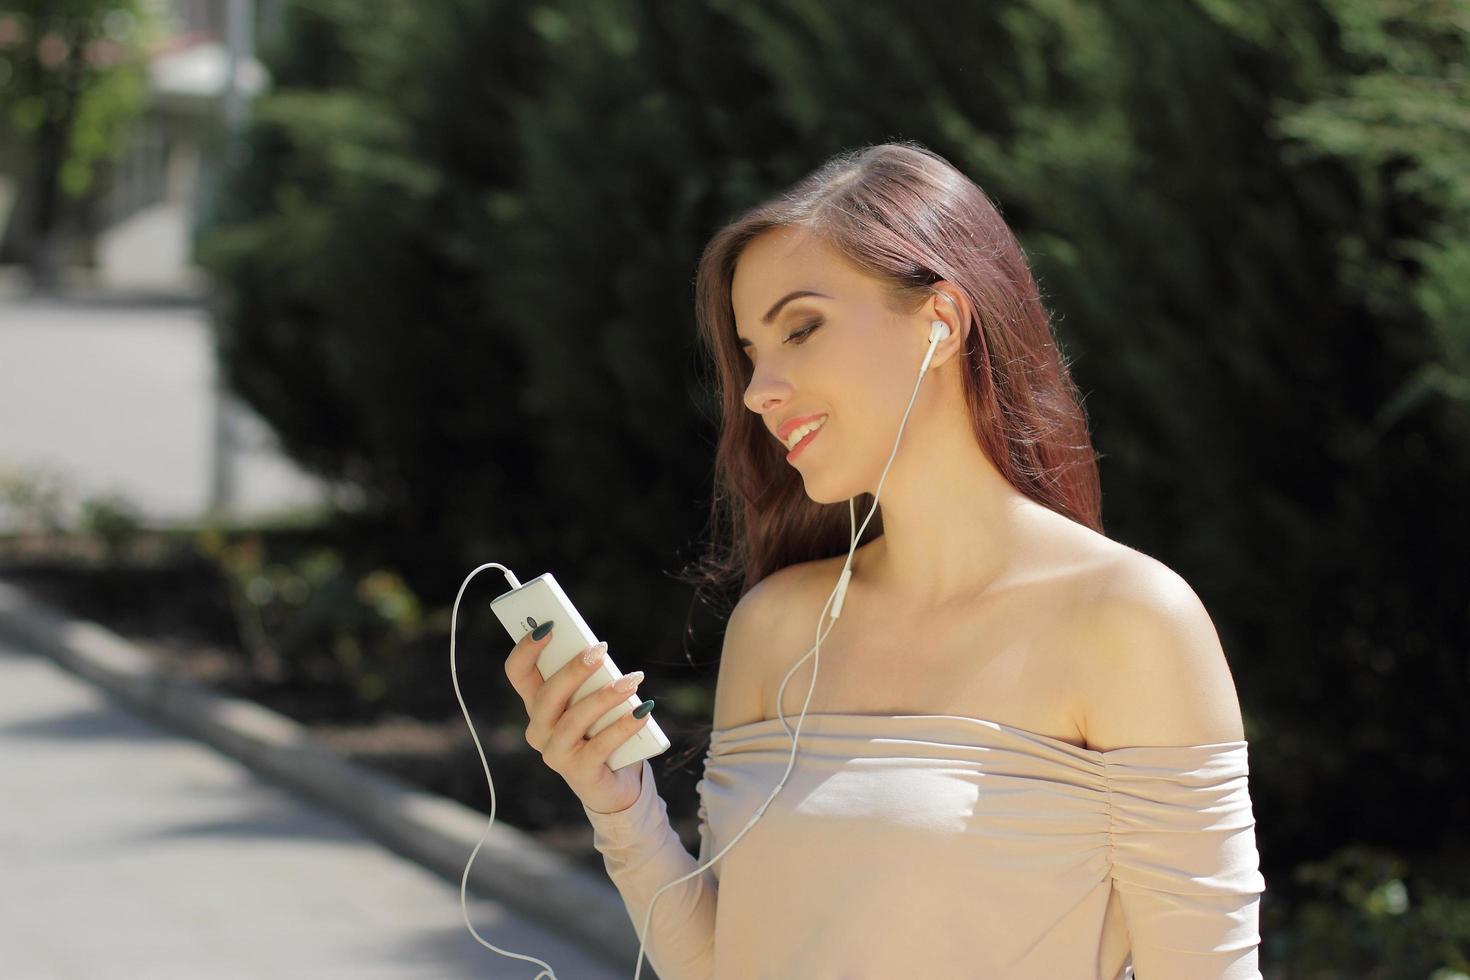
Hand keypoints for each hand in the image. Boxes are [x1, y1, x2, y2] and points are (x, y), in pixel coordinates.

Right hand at [504, 624, 650, 813]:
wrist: (614, 782)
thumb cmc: (601, 729)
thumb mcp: (593, 699)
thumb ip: (589, 678)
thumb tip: (599, 652)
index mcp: (536, 704)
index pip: (518, 673)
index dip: (526, 649)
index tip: (549, 626)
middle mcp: (539, 729)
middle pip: (547, 695)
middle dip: (573, 670)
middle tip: (600, 650)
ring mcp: (556, 754)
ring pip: (573, 720)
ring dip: (604, 697)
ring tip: (631, 680)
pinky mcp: (579, 774)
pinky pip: (600, 747)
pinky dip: (623, 727)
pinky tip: (643, 712)